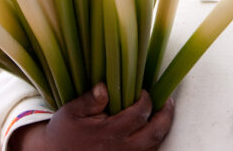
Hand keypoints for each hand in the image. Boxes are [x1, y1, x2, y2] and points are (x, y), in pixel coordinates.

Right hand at [9, 83, 174, 150]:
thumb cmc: (65, 131)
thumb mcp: (71, 112)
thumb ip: (89, 100)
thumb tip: (104, 87)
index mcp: (109, 132)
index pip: (139, 114)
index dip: (146, 100)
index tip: (144, 91)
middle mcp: (121, 148)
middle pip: (155, 133)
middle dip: (166, 115)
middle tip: (167, 101)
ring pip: (154, 145)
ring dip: (162, 128)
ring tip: (163, 112)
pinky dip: (153, 141)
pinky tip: (151, 129)